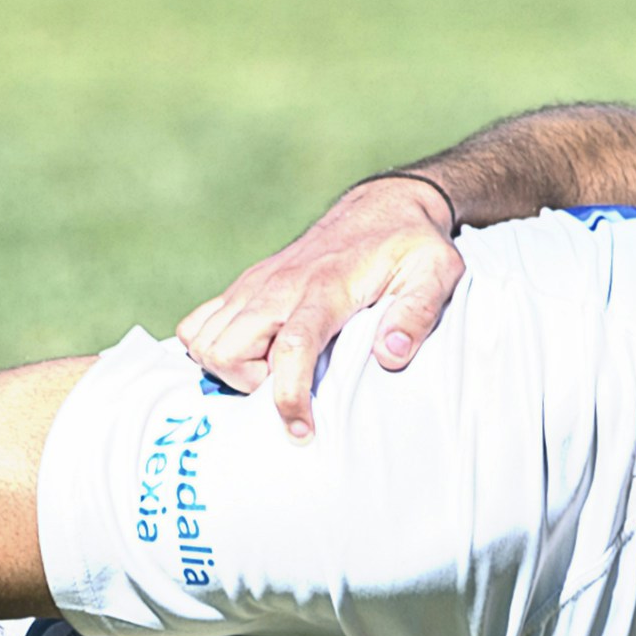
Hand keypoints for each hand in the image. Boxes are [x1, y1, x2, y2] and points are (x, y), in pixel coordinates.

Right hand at [175, 171, 467, 437]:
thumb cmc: (412, 245)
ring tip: (270, 372)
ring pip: (203, 338)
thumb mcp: (435, 273)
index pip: (292, 346)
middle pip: (227, 348)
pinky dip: (212, 346)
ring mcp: (258, 282)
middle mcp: (281, 284)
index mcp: (326, 287)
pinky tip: (249, 354)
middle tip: (287, 390)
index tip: (301, 431)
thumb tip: (390, 355)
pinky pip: (199, 322)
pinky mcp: (248, 283)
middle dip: (249, 385)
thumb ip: (416, 313)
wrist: (383, 205)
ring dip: (228, 368)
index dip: (289, 396)